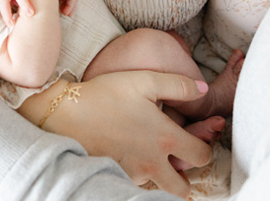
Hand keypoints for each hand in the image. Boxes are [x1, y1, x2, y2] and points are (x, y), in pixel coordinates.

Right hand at [26, 71, 211, 197]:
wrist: (65, 114)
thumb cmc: (105, 94)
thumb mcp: (144, 80)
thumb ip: (178, 84)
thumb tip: (203, 90)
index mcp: (165, 138)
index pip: (202, 156)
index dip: (205, 147)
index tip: (196, 139)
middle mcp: (153, 163)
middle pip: (184, 188)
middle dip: (187, 176)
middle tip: (178, 158)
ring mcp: (134, 175)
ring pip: (160, 188)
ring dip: (162, 177)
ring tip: (153, 156)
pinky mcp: (116, 178)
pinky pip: (137, 184)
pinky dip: (140, 174)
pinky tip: (131, 154)